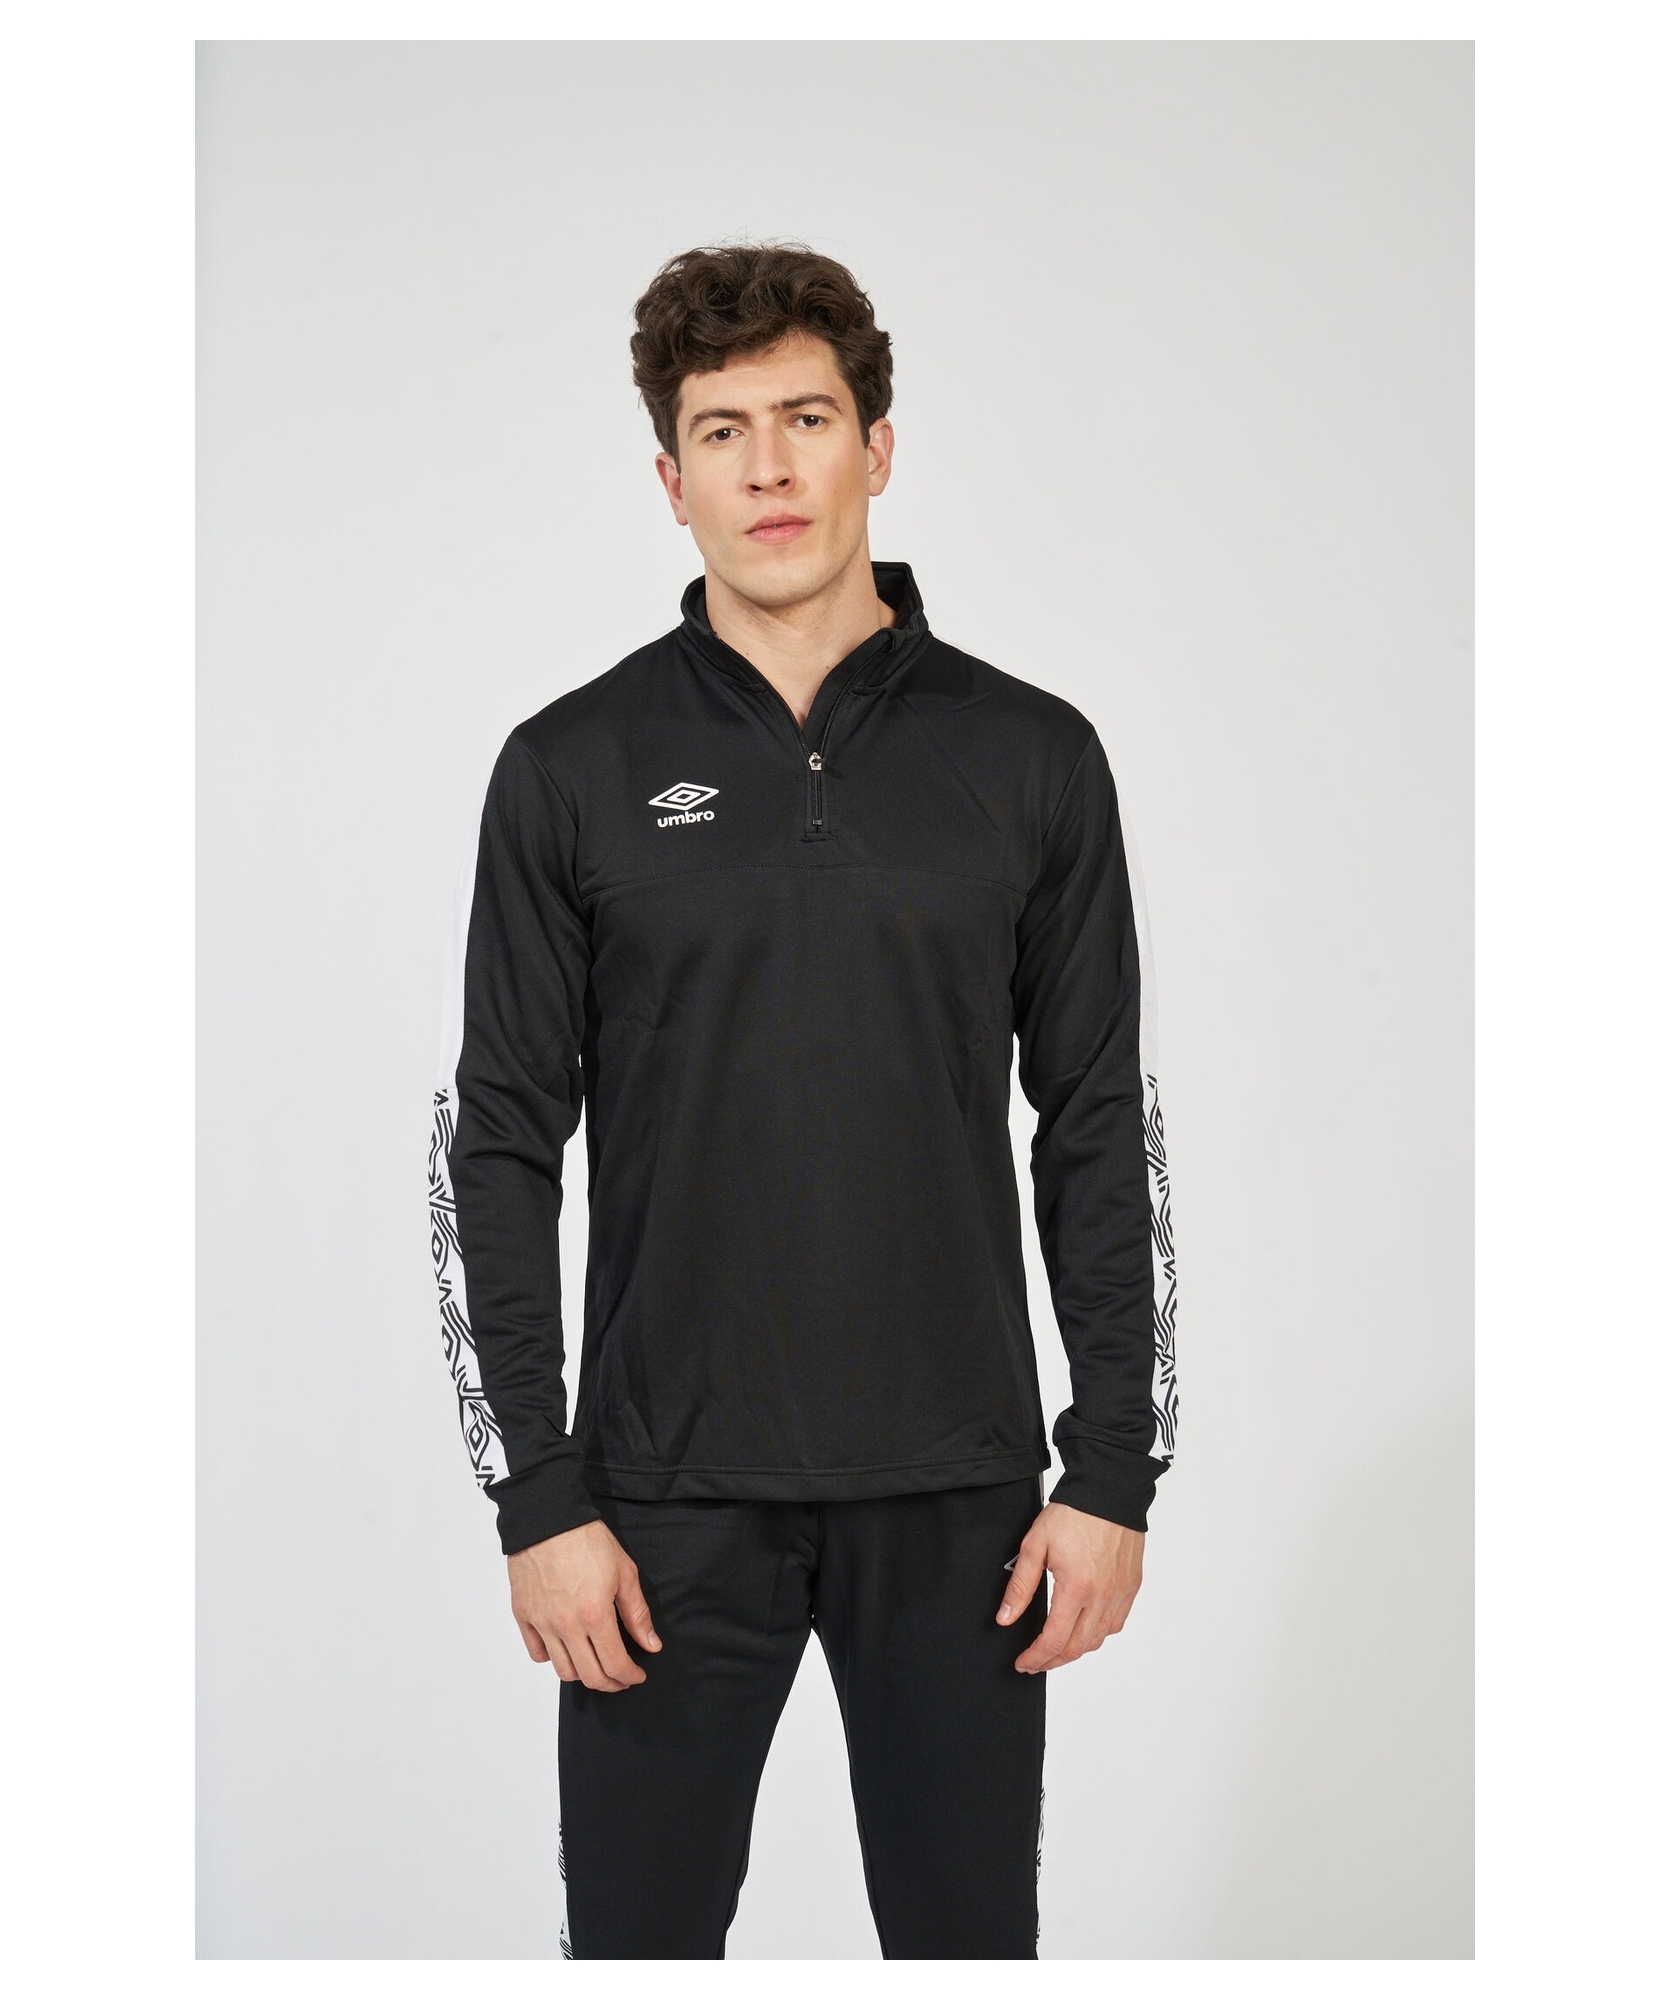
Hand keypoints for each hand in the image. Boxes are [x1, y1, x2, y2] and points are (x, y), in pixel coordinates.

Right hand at [507, 1519, 661, 1691]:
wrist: (548, 1518)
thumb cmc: (587, 1539)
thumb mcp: (624, 1572)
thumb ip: (637, 1613)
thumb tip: (651, 1645)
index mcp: (594, 1614)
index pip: (614, 1664)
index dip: (629, 1676)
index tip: (637, 1675)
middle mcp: (566, 1625)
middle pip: (589, 1676)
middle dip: (610, 1683)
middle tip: (620, 1677)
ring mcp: (542, 1622)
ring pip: (562, 1670)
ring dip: (582, 1674)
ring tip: (595, 1662)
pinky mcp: (523, 1615)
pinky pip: (537, 1652)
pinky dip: (552, 1657)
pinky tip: (565, 1646)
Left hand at [996, 1501, 1143, 1672]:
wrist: (1109, 1490)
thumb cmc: (1073, 1512)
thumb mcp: (1035, 1544)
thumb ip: (1020, 1585)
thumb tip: (1006, 1617)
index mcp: (1076, 1588)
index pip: (1054, 1640)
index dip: (1036, 1658)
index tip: (1023, 1663)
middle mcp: (1102, 1596)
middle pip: (1077, 1648)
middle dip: (1052, 1661)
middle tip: (1034, 1662)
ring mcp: (1120, 1593)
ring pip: (1098, 1640)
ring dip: (1074, 1651)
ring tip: (1055, 1649)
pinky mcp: (1131, 1586)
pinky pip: (1116, 1624)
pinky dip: (1097, 1635)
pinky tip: (1083, 1630)